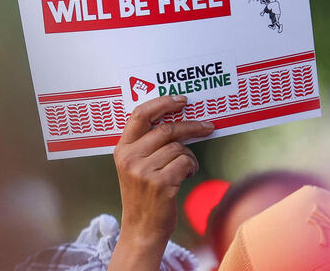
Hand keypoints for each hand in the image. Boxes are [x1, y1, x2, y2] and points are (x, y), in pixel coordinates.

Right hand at [107, 95, 214, 270]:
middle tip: (208, 126)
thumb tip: (176, 119)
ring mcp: (144, 171)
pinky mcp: (161, 183)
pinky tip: (188, 175)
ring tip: (188, 167)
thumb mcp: (134, 167)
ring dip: (190, 156)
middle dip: (191, 126)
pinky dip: (192, 166)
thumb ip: (146, 144)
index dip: (162, 103)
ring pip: (179, 148)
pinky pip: (186, 162)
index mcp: (122, 149)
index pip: (139, 115)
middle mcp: (130, 158)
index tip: (181, 100)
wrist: (141, 230)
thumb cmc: (143, 196)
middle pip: (166, 129)